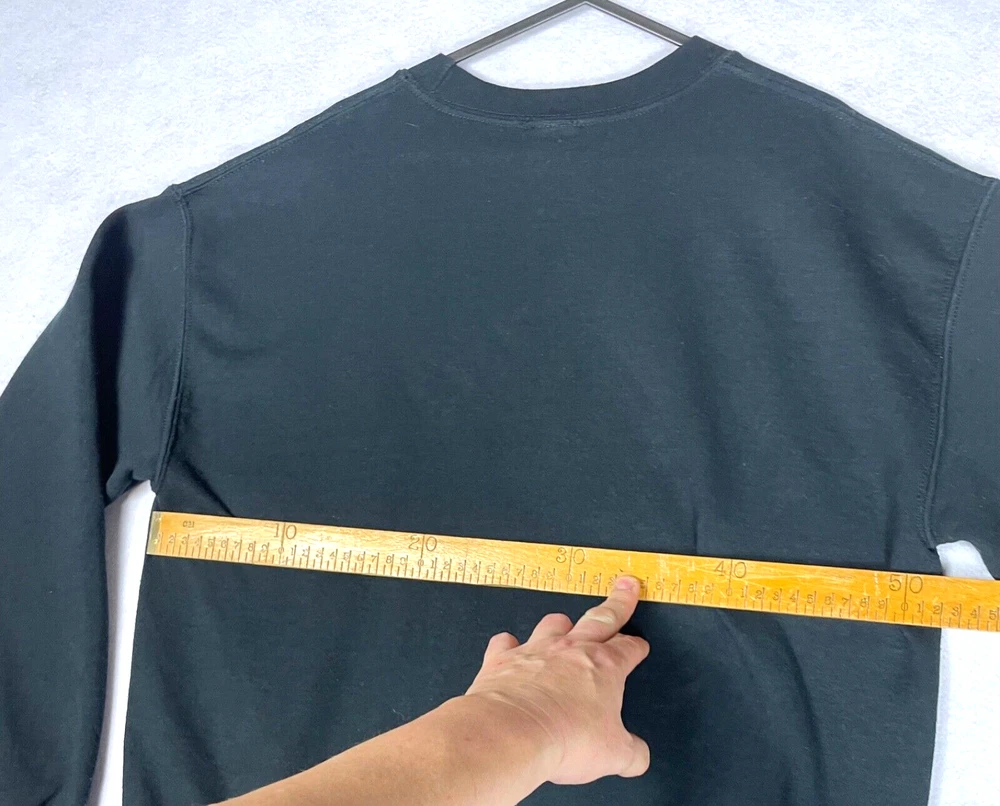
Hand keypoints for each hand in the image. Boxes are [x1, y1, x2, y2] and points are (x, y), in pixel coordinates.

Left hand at [463, 575, 649, 785]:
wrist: (513, 732)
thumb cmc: (565, 737)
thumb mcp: (613, 755)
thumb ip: (631, 754)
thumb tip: (638, 757)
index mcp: (605, 667)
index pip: (628, 649)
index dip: (637, 647)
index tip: (640, 645)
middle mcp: (571, 651)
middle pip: (600, 619)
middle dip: (617, 603)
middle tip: (626, 586)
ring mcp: (536, 650)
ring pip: (553, 624)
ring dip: (561, 624)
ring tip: (565, 623)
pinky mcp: (503, 659)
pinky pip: (506, 643)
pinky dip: (509, 645)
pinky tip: (509, 647)